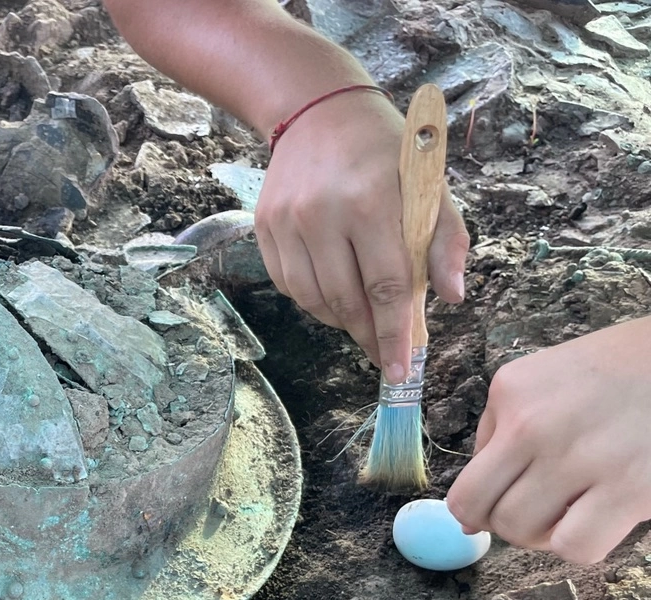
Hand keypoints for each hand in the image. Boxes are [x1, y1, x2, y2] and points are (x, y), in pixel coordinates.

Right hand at [254, 91, 468, 382]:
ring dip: (342, 321)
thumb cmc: (386, 150)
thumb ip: (445, 240)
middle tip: (385, 355)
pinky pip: (290, 284)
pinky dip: (314, 301)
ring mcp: (288, 222)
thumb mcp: (430, 183)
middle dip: (370, 336)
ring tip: (363, 322)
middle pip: (348, 300)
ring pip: (314, 299)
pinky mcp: (265, 227)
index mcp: (373, 201)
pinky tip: (334, 295)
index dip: (395, 334)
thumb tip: (450, 297)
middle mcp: (324, 213)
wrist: (318, 111)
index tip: (400, 371)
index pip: (387, 285)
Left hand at [447, 317, 650, 563]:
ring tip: (572, 511)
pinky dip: (580, 544)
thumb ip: (501, 432)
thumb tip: (467, 516)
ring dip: (542, 535)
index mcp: (512, 393)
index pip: (465, 482)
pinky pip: (574, 546)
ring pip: (521, 531)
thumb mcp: (546, 379)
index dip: (483, 506)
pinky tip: (600, 519)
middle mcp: (534, 424)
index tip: (508, 503)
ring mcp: (580, 456)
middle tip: (540, 511)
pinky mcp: (628, 487)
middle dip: (504, 523)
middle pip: (482, 510)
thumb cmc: (622, 372)